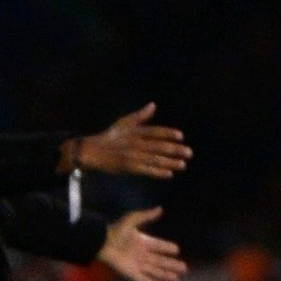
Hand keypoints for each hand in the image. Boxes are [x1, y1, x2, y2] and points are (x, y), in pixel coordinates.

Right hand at [77, 103, 191, 178]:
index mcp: (135, 132)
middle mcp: (135, 143)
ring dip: (170, 162)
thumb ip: (140, 116)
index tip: (181, 136)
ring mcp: (132, 156)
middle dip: (174, 150)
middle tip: (189, 153)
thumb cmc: (109, 137)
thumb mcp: (123, 123)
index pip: (154, 132)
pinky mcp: (128, 167)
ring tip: (183, 165)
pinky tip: (169, 174)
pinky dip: (157, 172)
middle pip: (158, 146)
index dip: (168, 133)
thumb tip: (153, 105)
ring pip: (154, 159)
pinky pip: (145, 170)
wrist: (90, 151)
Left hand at [97, 207, 186, 280]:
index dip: (167, 248)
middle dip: (172, 264)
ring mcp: (136, 264)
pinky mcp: (131, 273)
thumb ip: (146, 215)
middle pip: (160, 261)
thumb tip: (160, 208)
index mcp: (143, 242)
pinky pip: (144, 280)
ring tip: (177, 278)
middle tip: (184, 268)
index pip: (159, 245)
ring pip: (155, 271)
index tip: (177, 250)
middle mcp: (141, 254)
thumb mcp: (131, 220)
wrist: (101, 243)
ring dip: (166, 274)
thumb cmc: (115, 230)